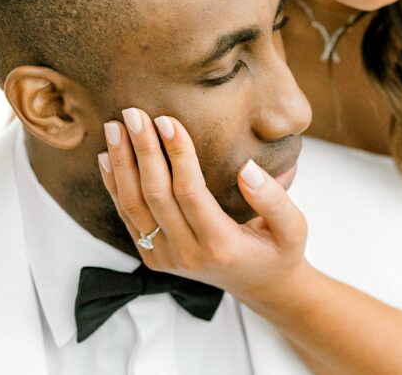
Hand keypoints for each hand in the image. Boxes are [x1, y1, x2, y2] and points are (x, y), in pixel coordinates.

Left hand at [98, 109, 310, 304]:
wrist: (262, 287)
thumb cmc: (279, 250)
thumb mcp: (294, 227)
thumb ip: (274, 199)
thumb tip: (247, 168)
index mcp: (221, 245)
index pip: (190, 192)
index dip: (177, 154)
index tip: (168, 120)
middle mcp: (187, 254)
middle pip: (155, 196)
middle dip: (142, 150)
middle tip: (134, 113)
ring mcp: (166, 258)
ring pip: (134, 207)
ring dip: (122, 165)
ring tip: (114, 128)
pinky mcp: (154, 257)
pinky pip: (129, 219)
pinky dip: (115, 186)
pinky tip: (107, 158)